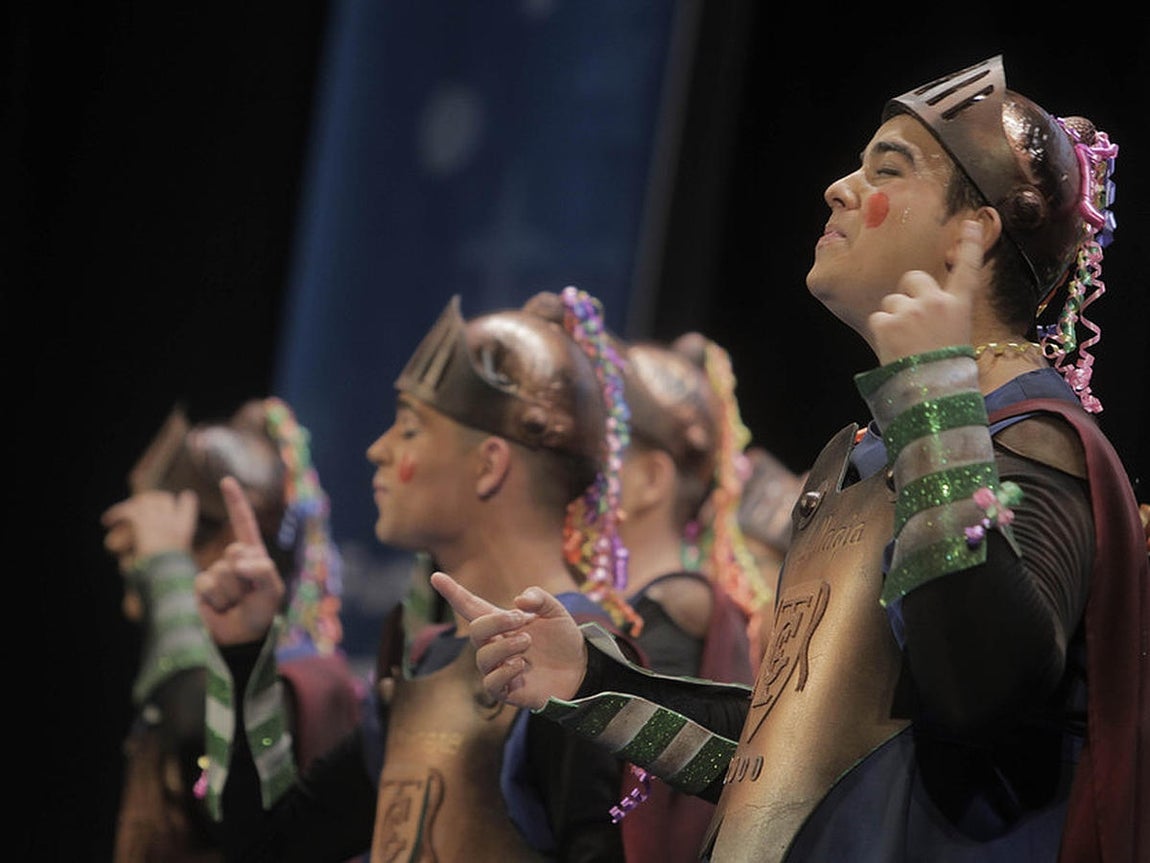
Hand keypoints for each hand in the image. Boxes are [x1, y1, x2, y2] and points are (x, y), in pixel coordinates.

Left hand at [101, 489, 198, 572]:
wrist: (165, 576)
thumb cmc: (168, 575)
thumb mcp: (175, 561)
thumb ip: (169, 550)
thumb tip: (154, 554)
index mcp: (184, 530)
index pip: (187, 503)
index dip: (184, 500)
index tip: (185, 496)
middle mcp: (172, 521)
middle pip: (162, 498)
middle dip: (151, 499)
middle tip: (140, 507)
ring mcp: (158, 520)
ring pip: (144, 501)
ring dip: (132, 506)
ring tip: (121, 514)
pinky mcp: (143, 522)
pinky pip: (128, 512)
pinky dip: (116, 514)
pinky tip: (107, 521)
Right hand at [194, 476, 283, 644]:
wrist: (241, 637)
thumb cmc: (260, 611)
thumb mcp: (273, 591)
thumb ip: (264, 571)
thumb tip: (238, 561)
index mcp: (252, 554)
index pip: (244, 524)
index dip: (235, 502)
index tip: (227, 481)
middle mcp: (232, 559)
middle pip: (236, 553)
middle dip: (246, 576)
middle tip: (248, 594)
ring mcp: (214, 572)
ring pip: (222, 573)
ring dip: (233, 593)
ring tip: (236, 603)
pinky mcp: (199, 587)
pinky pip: (208, 585)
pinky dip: (219, 600)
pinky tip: (221, 608)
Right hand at [430, 571, 587, 709]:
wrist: (582, 669)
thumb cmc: (563, 639)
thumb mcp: (555, 611)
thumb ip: (539, 597)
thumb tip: (518, 601)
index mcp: (502, 623)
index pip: (471, 607)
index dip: (453, 592)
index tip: (435, 576)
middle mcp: (496, 645)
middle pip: (476, 630)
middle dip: (495, 622)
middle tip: (521, 620)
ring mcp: (499, 668)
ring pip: (482, 656)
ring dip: (505, 646)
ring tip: (528, 643)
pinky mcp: (507, 691)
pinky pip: (490, 683)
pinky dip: (504, 671)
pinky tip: (522, 665)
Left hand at [869, 220, 982, 365]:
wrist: (931, 392)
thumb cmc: (946, 369)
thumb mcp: (955, 336)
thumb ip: (943, 316)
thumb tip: (927, 309)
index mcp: (959, 306)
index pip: (967, 270)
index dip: (970, 245)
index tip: (969, 224)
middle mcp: (935, 302)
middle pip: (914, 278)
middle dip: (909, 292)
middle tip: (912, 318)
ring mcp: (909, 310)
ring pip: (892, 301)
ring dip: (894, 316)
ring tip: (904, 342)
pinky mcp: (887, 322)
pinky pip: (878, 318)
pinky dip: (882, 331)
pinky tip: (892, 348)